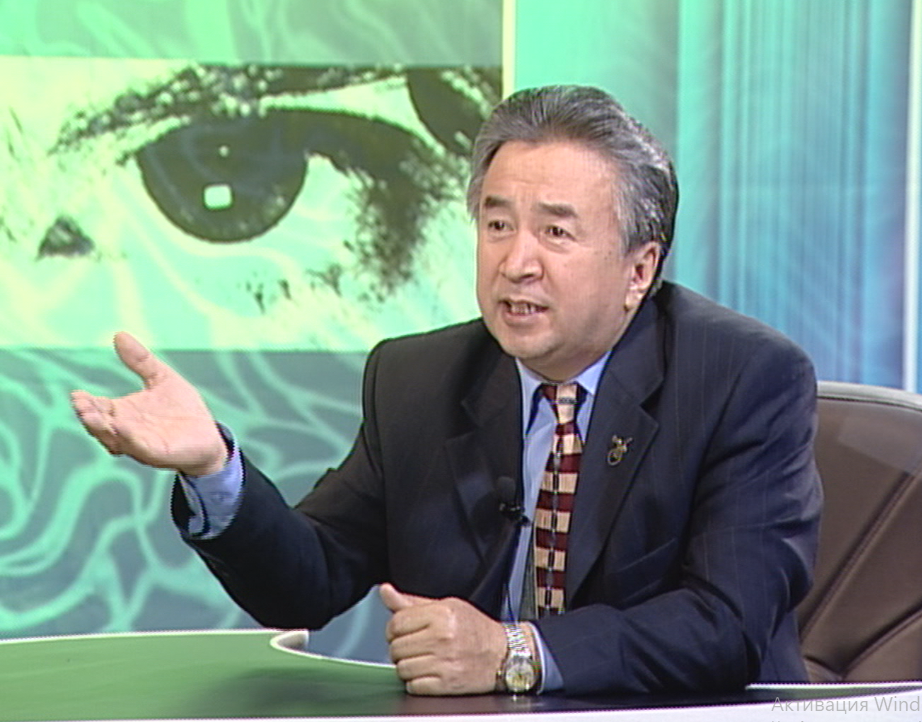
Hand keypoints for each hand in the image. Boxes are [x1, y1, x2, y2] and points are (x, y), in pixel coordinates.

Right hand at [70, 332, 226, 475]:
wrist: (209, 436)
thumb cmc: (183, 409)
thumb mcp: (163, 379)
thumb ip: (142, 361)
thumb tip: (119, 334)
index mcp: (123, 412)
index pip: (98, 407)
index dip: (86, 403)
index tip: (77, 394)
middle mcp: (126, 430)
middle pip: (100, 424)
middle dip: (89, 416)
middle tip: (81, 405)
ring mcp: (140, 444)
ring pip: (115, 439)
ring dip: (103, 429)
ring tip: (93, 417)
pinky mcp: (157, 454)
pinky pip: (140, 448)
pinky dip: (130, 439)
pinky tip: (124, 428)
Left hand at [380, 583, 506, 694]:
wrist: (504, 655)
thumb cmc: (476, 629)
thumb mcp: (447, 606)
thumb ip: (412, 602)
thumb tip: (386, 591)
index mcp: (441, 614)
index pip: (396, 623)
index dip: (395, 629)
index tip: (404, 632)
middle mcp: (442, 637)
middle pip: (396, 647)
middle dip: (401, 649)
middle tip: (416, 647)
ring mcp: (444, 661)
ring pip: (402, 668)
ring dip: (408, 667)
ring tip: (423, 660)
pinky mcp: (447, 683)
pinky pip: (413, 686)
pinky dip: (417, 682)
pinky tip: (429, 673)